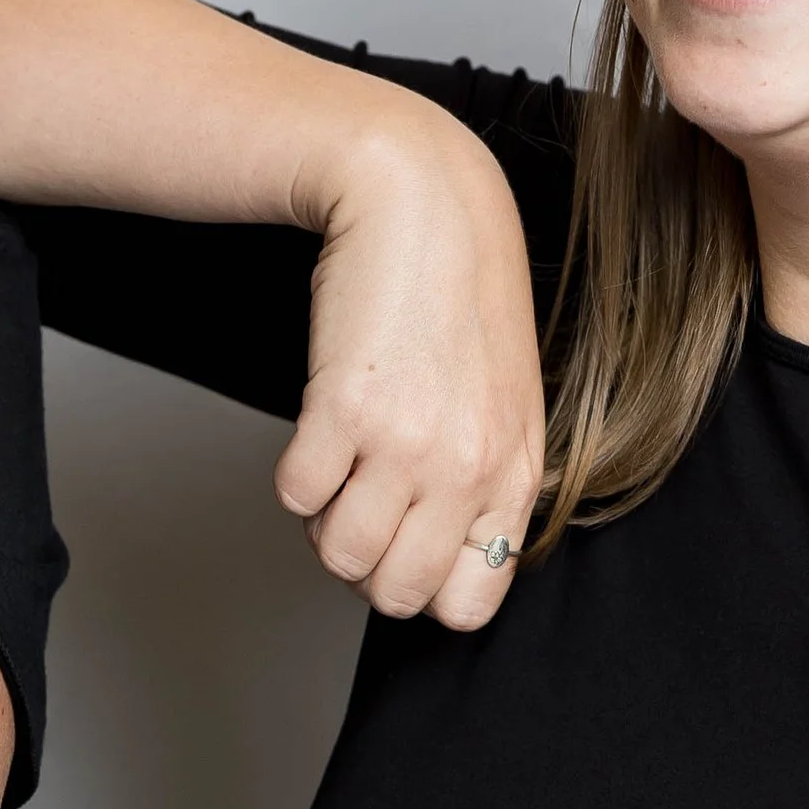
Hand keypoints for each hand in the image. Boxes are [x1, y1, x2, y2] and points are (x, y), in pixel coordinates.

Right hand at [275, 111, 544, 628]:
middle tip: (359, 506)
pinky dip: (293, 475)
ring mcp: (407, 445)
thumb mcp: (504, 400)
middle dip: (363, 564)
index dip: (422, 588)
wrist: (422, 203)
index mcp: (515, 474)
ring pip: (338, 554)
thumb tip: (434, 554)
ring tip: (338, 467)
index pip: (468, 605)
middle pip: (395, 593)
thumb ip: (485, 482)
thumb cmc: (459, 294)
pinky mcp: (344, 410)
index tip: (404, 546)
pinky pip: (295, 496)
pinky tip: (317, 430)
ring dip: (322, 521)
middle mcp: (467, 469)